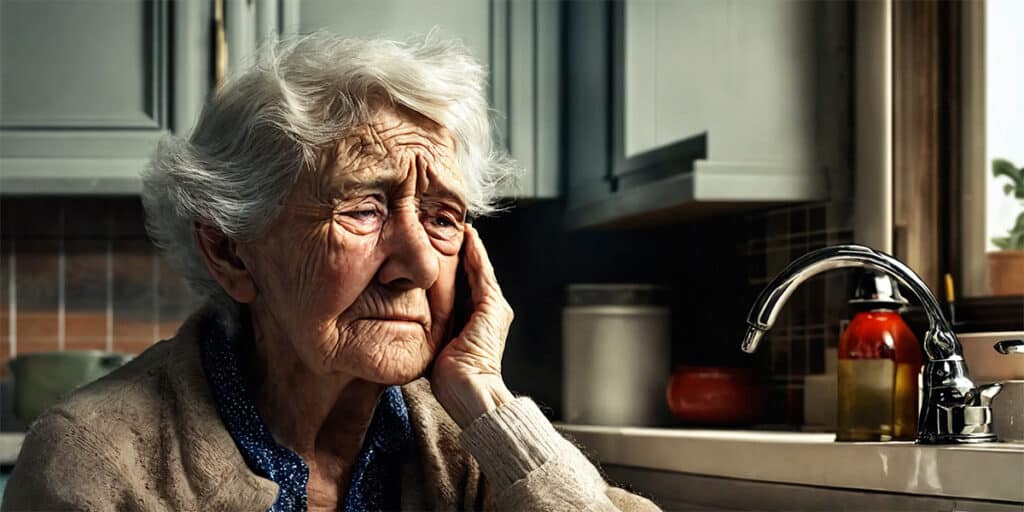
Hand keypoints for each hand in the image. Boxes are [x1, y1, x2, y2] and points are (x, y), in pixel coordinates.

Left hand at [431, 225, 514, 427]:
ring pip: (477, 268)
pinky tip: (468, 237)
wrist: (473, 396)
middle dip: (459, 250)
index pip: (463, 284)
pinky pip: (481, 274)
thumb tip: (399, 325)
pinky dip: (475, 254)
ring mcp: (492, 308)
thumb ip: (426, 333)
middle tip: (446, 226)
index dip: (452, 264)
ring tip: (458, 225)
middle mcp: (488, 311)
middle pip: (471, 272)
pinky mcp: (491, 308)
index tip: (437, 245)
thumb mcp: (434, 350)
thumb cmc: (452, 383)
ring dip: (469, 246)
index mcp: (475, 321)